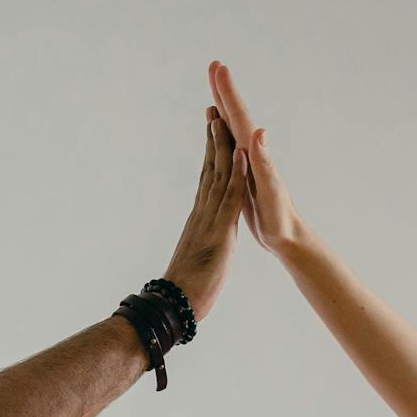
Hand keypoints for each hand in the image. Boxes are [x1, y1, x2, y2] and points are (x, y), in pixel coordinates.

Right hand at [160, 102, 248, 320]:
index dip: (209, 154)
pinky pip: (230, 198)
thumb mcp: (194, 259)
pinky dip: (236, 174)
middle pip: (209, 169)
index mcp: (199, 219)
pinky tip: (240, 153)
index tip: (211, 130)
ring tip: (222, 117)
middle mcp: (202, 213)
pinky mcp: (219, 232)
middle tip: (212, 108)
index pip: (205, 179)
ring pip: (217, 175)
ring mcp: (209, 220)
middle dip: (212, 138)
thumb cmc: (184, 291)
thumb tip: (194, 239)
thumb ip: (196, 243)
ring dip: (221, 145)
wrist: (175, 308)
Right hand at [209, 60, 303, 255]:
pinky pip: (230, 147)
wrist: (288, 236)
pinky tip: (220, 132)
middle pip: (235, 116)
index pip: (239, 117)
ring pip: (231, 129)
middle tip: (214, 66)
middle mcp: (251, 153)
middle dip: (224, 91)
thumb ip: (264, 162)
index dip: (227, 92)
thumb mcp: (271, 191)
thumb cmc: (280, 218)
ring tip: (214, 92)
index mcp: (254, 154)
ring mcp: (248, 163)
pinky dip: (223, 135)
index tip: (218, 67)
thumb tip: (259, 132)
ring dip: (223, 108)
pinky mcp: (244, 174)